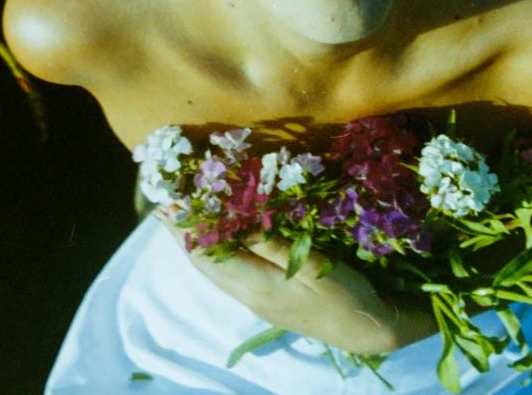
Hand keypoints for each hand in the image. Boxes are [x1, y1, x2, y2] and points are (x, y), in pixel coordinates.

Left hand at [161, 218, 435, 353]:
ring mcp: (254, 298)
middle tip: (167, 203)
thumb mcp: (311, 264)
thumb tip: (233, 220)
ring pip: (214, 269)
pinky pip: (228, 272)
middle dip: (183, 233)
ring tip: (184, 217)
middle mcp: (246, 294)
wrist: (364, 328)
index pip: (207, 254)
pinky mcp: (265, 298)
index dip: (185, 228)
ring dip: (197, 243)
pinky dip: (215, 252)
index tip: (168, 202)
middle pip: (203, 263)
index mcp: (255, 285)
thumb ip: (271, 244)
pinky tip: (219, 238)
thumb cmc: (343, 294)